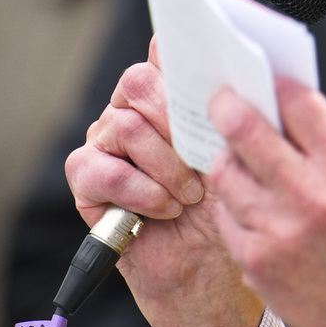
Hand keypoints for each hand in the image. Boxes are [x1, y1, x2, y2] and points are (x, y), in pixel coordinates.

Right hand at [65, 41, 261, 326]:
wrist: (211, 271)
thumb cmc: (229, 209)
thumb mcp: (237, 155)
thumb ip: (227, 111)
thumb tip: (228, 77)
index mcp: (172, 95)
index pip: (165, 54)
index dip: (182, 61)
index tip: (206, 80)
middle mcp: (134, 111)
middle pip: (139, 82)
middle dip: (177, 118)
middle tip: (203, 157)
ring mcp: (106, 143)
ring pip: (124, 126)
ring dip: (165, 164)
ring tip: (190, 196)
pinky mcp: (87, 180)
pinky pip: (100, 169)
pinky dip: (139, 191)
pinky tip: (164, 210)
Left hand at [208, 80, 325, 326]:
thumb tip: (279, 105)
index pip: (296, 103)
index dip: (276, 86)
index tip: (265, 80)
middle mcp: (312, 197)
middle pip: (245, 131)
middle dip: (229, 107)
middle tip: (222, 99)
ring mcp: (279, 233)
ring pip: (225, 173)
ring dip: (228, 158)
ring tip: (238, 157)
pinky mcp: (256, 264)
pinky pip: (226, 216)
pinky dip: (233, 203)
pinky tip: (250, 203)